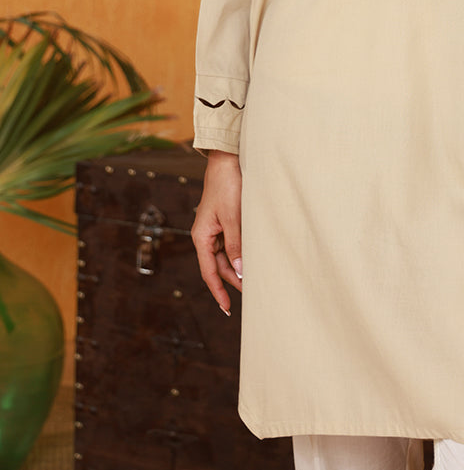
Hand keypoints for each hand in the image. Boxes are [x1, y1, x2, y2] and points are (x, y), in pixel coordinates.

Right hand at [191, 149, 242, 314]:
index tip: (227, 308)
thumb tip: (238, 271)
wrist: (228, 162)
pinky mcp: (224, 222)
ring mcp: (215, 229)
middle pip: (218, 266)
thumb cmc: (228, 187)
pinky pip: (231, 244)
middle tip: (252, 294)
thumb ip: (236, 245)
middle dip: (233, 280)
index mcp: (202, 237)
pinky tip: (252, 258)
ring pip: (226, 256)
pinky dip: (240, 253)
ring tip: (255, 279)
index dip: (218, 291)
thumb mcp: (233, 218)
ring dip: (238, 267)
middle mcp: (205, 235)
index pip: (209, 272)